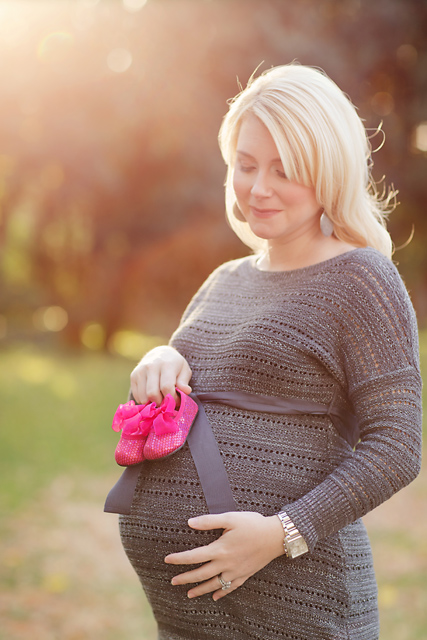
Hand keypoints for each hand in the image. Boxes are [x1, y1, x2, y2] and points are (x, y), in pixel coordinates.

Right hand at [130, 345, 191, 405]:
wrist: (159, 353)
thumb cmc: (175, 365)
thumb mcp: (184, 370)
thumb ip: (184, 382)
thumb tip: (186, 391)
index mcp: (166, 364)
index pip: (166, 387)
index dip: (172, 399)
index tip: (177, 401)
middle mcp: (151, 366)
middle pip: (152, 394)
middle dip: (161, 403)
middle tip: (167, 403)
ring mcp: (140, 371)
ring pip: (143, 397)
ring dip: (152, 403)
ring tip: (160, 399)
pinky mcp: (133, 376)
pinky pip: (137, 396)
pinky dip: (145, 400)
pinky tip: (152, 396)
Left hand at [165, 512, 284, 599]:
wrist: (275, 536)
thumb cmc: (252, 524)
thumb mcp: (230, 518)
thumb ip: (209, 521)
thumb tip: (190, 522)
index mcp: (220, 549)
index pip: (194, 556)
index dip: (179, 559)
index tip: (167, 560)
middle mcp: (226, 563)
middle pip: (201, 574)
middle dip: (186, 578)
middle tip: (173, 582)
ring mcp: (236, 571)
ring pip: (215, 584)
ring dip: (200, 590)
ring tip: (189, 594)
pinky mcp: (245, 574)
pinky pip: (231, 587)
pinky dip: (222, 592)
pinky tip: (216, 596)